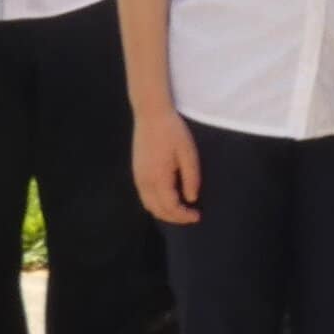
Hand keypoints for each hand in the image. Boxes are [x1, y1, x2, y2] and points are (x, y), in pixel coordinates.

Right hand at [133, 105, 201, 223]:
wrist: (151, 114)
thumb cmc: (173, 131)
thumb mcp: (188, 153)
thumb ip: (191, 178)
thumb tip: (191, 198)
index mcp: (158, 178)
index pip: (170, 207)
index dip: (184, 216)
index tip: (197, 216)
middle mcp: (144, 181)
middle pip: (157, 210)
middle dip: (174, 218)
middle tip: (191, 216)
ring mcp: (137, 177)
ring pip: (148, 205)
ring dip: (164, 212)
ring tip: (181, 210)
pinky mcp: (136, 172)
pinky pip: (144, 196)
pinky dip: (156, 204)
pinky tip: (168, 199)